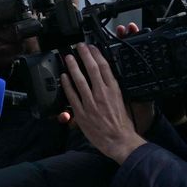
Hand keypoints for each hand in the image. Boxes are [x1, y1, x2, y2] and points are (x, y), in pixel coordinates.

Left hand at [60, 43, 146, 164]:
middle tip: (78, 46)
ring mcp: (90, 103)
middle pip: (92, 69)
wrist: (118, 140)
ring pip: (80, 80)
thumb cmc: (121, 123)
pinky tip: (63, 76)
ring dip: (73, 66)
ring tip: (68, 57)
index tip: (92, 47)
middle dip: (84, 55)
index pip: (105, 68)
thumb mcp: (122, 101)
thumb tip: (107, 79)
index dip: (97, 55)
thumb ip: (113, 90)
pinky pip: (72, 95)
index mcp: (114, 90)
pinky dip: (67, 84)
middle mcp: (102, 94)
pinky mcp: (81, 112)